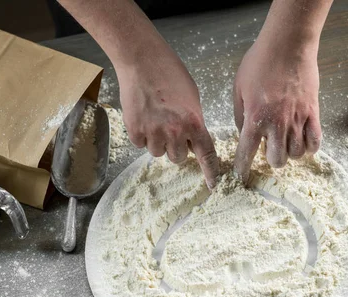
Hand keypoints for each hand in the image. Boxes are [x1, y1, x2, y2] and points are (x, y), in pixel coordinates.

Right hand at [116, 45, 219, 187]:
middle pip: (179, 157)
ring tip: (155, 119)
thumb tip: (193, 139)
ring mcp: (153, 133)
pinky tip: (143, 116)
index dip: (210, 172)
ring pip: (159, 153)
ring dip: (158, 142)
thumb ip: (194, 121)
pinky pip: (141, 144)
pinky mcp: (135, 131)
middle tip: (171, 129)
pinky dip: (142, 135)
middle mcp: (175, 132)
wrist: (141, 60)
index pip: (206, 154)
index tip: (213, 184)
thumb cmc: (169, 72)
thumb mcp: (192, 97)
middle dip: (177, 147)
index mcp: (194, 122)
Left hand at [233, 36, 321, 180]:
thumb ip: (240, 116)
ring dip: (290, 154)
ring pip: (296, 154)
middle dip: (271, 161)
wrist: (288, 45)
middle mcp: (277, 123)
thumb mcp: (238, 89)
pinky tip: (303, 143)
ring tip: (285, 144)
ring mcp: (297, 119)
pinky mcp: (313, 112)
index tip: (242, 176)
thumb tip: (244, 134)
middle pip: (277, 160)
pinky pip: (315, 141)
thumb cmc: (259, 63)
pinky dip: (309, 148)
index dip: (243, 168)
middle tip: (268, 151)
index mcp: (254, 118)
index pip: (247, 153)